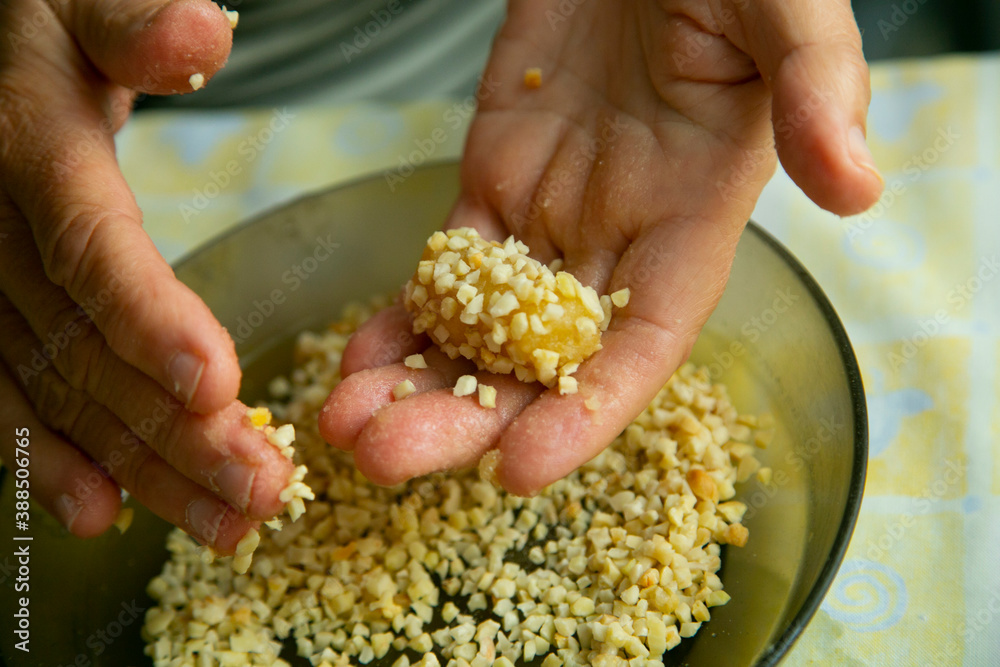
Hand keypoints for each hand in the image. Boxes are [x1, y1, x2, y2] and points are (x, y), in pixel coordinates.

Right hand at [0, 0, 292, 552]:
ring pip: (59, 391)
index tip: (216, 383)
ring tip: (224, 526)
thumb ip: (134, 21)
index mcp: (28, 149)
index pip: (89, 245)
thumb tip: (199, 34)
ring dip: (142, 468)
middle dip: (176, 428)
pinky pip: (12, 394)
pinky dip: (55, 458)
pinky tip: (105, 512)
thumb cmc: (45, 23)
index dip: (146, 317)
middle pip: (86, 345)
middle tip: (261, 490)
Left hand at [321, 0, 882, 493]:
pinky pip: (445, 272)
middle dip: (467, 417)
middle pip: (542, 361)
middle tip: (387, 460)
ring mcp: (549, 220)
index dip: (586, 413)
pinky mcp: (492, 185)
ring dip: (416, 384)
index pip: (641, 344)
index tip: (518, 469)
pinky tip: (357, 362)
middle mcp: (618, 243)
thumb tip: (858, 187)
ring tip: (345, 426)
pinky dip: (402, 319)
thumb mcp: (784, 16)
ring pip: (480, 329)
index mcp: (693, 221)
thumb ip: (817, 91)